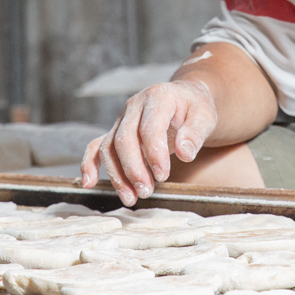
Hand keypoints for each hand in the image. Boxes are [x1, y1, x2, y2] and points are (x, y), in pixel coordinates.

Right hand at [79, 79, 219, 205]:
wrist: (185, 98)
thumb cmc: (195, 108)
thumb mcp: (205, 116)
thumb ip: (195, 133)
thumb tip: (185, 153)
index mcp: (158, 97)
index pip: (150, 127)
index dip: (154, 153)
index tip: (163, 175)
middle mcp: (135, 106)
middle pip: (124, 139)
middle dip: (133, 169)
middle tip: (147, 191)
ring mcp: (122, 118)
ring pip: (109, 147)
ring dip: (117, 175)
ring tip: (132, 197)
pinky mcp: (116, 130)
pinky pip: (96, 146)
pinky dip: (89, 164)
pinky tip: (89, 183)